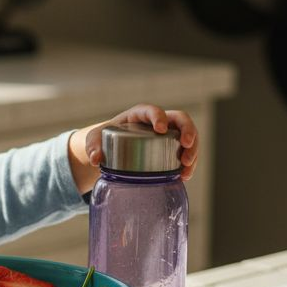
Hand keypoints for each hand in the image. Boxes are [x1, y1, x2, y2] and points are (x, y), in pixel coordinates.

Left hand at [68, 104, 198, 193]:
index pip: (153, 110)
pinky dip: (189, 163)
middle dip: (188, 132)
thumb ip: (93, 147)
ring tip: (186, 168)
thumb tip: (96, 159)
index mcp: (139, 114)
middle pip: (180, 119)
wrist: (112, 148)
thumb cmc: (105, 139)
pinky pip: (186, 151)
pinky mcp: (172, 148)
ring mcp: (168, 134)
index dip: (159, 117)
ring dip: (193, 150)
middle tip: (186, 148)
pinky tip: (184, 176)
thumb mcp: (96, 140)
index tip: (161, 129)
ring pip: (188, 136)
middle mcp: (157, 121)